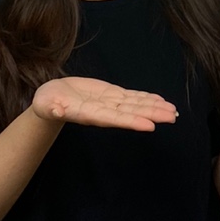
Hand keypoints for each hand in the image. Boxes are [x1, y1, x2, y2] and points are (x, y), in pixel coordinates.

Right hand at [32, 77, 177, 132]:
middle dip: (152, 114)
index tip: (149, 125)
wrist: (52, 99)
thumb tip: (55, 110)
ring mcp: (110, 103)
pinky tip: (160, 100)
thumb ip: (52, 108)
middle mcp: (105, 111)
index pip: (114, 119)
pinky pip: (132, 97)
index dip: (132, 121)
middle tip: (172, 117)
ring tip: (172, 110)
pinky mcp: (111, 95)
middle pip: (132, 113)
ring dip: (154, 107)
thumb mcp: (46, 105)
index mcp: (90, 115)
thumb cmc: (47, 103)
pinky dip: (146, 97)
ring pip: (136, 105)